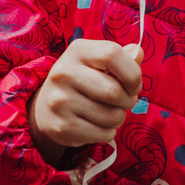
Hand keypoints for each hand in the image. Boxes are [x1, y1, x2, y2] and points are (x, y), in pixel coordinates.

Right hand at [29, 38, 141, 158]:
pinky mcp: (62, 126)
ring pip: (112, 116)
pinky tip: (97, 124)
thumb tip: (138, 52)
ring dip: (118, 118)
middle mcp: (64, 73)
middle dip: (128, 101)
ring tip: (108, 112)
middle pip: (114, 91)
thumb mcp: (97, 63)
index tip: (134, 85)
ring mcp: (60, 101)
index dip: (132, 73)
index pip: (112, 54)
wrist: (46, 107)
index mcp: (77, 51)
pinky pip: (104, 133)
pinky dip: (108, 132)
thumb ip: (120, 58)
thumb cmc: (83, 81)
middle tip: (123, 102)